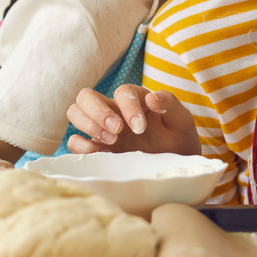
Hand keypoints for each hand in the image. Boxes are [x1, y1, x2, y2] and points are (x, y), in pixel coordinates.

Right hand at [66, 84, 200, 156]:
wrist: (175, 165)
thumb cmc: (178, 139)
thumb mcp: (182, 121)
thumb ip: (170, 104)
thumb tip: (152, 97)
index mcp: (134, 98)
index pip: (122, 91)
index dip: (127, 106)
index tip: (140, 127)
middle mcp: (114, 110)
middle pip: (86, 96)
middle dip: (98, 112)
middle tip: (117, 131)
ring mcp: (101, 129)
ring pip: (75, 113)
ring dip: (88, 125)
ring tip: (112, 142)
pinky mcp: (96, 149)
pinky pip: (74, 141)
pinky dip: (81, 146)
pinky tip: (102, 153)